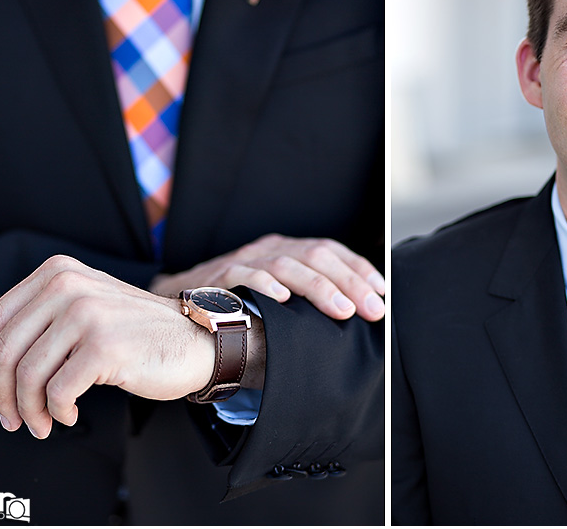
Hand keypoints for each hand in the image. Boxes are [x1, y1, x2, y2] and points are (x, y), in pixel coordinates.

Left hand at [0, 255, 218, 438]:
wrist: (197, 341)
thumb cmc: (141, 333)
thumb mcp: (89, 306)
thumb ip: (45, 318)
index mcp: (61, 273)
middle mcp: (71, 286)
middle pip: (6, 350)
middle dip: (2, 394)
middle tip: (11, 417)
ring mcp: (88, 315)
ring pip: (28, 376)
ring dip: (29, 411)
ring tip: (42, 422)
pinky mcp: (104, 347)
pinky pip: (57, 392)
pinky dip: (58, 413)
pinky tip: (70, 414)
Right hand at [149, 234, 384, 321]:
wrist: (185, 311)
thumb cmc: (241, 308)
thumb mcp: (280, 297)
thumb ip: (309, 300)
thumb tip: (355, 318)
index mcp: (289, 250)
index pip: (331, 250)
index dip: (359, 269)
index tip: (381, 293)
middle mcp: (270, 249)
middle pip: (316, 256)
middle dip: (350, 282)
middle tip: (372, 309)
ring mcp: (245, 260)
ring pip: (288, 264)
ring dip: (319, 287)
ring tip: (342, 310)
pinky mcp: (220, 276)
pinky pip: (245, 275)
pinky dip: (266, 285)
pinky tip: (284, 300)